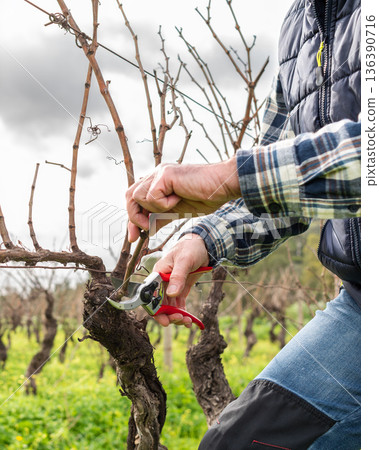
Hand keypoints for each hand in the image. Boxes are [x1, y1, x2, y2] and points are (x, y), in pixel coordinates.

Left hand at [126, 157, 240, 241]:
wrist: (222, 186)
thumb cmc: (204, 197)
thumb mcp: (176, 212)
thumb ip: (160, 218)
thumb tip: (146, 230)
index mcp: (157, 182)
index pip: (135, 200)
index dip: (132, 219)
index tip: (134, 237)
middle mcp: (156, 175)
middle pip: (129, 196)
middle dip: (134, 217)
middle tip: (145, 230)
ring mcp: (159, 173)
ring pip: (137, 196)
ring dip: (151, 209)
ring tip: (170, 208)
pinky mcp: (165, 174)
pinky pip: (152, 196)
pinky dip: (163, 204)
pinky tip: (178, 199)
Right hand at [153, 234, 209, 327]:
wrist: (203, 245)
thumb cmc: (190, 247)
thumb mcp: (184, 261)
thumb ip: (178, 276)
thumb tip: (171, 293)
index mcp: (158, 274)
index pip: (151, 295)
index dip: (155, 310)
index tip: (164, 320)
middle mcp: (162, 282)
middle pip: (159, 304)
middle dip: (168, 315)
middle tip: (178, 320)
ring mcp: (172, 286)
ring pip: (169, 307)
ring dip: (176, 316)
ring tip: (187, 321)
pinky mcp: (181, 288)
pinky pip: (179, 304)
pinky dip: (183, 313)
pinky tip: (190, 321)